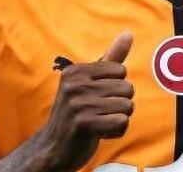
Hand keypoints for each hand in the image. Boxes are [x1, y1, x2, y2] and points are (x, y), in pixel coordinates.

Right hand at [35, 32, 134, 171]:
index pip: (120, 71)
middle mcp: (75, 85)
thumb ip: (111, 58)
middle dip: (120, 105)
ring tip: (100, 122)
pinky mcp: (84, 124)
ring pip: (127, 106)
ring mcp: (78, 104)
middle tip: (99, 113)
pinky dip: (116, 131)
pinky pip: (121, 122)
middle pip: (127, 89)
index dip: (116, 88)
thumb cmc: (77, 113)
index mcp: (76, 71)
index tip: (98, 98)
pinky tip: (100, 133)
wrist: (53, 148)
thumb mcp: (89, 82)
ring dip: (119, 119)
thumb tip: (128, 33)